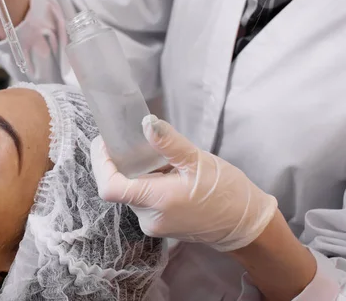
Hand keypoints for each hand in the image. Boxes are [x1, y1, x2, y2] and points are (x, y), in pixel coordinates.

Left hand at [90, 115, 277, 251]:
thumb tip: (147, 123)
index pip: (110, 187)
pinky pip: (143, 201)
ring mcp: (154, 224)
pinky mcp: (159, 225)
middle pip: (119, 187)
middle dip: (122, 163)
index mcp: (157, 201)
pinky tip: (166, 174)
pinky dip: (147, 184)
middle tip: (134, 141)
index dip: (101, 163)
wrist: (245, 224)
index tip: (105, 142)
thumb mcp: (199, 161)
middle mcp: (149, 218)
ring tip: (160, 158)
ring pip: (131, 193)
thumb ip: (169, 143)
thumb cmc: (227, 192)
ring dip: (137, 173)